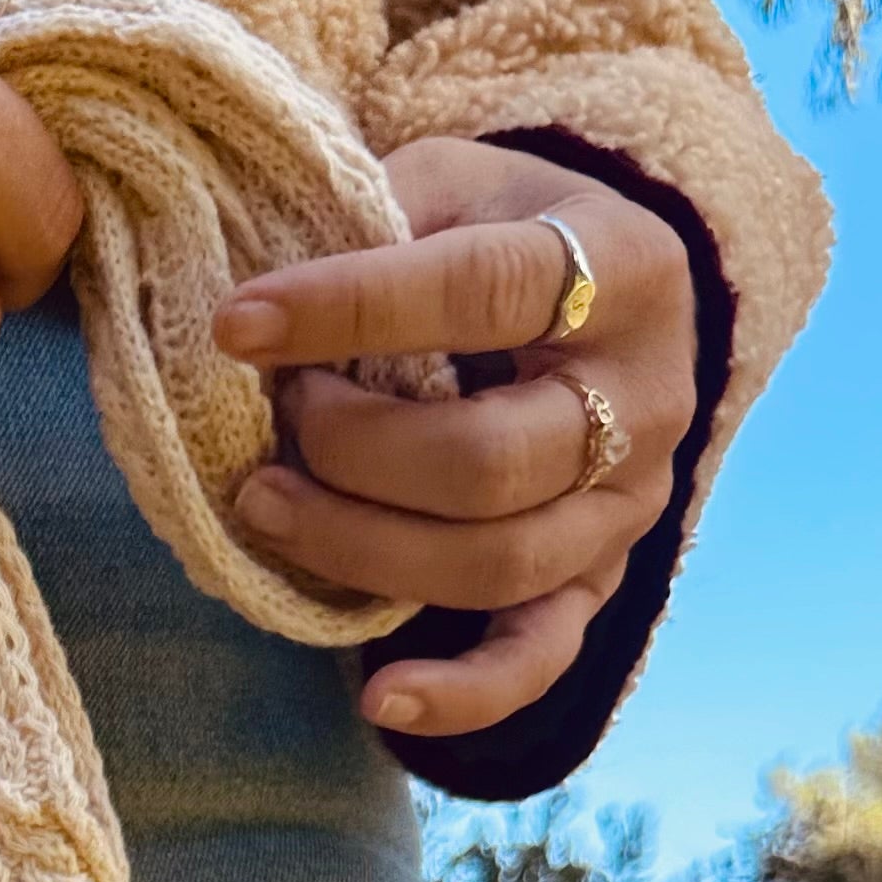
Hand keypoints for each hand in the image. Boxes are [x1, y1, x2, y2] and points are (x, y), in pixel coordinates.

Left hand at [210, 136, 699, 737]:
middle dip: (353, 454)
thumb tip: (263, 292)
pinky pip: (539, 658)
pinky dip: (461, 695)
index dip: (350, 308)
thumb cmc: (494, 232)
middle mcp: (645, 395)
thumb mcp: (449, 182)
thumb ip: (377, 216)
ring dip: (359, 549)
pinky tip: (377, 698)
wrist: (594, 297)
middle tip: (275, 424)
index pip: (482, 290)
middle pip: (489, 460)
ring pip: (495, 564)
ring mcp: (628, 503)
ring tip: (263, 508)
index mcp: (621, 266)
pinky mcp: (599, 581)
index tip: (237, 324)